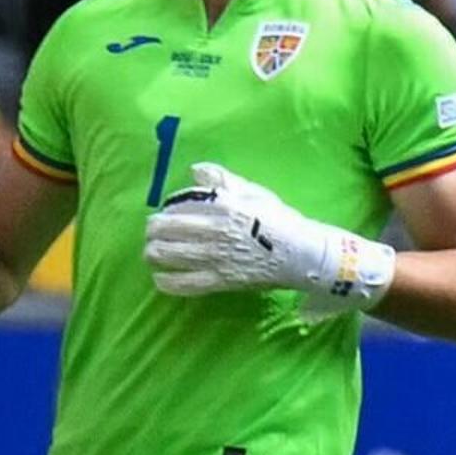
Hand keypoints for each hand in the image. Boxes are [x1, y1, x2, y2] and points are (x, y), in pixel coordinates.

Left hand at [144, 159, 394, 300]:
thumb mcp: (253, 192)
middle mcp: (214, 231)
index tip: (165, 213)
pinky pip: (181, 284)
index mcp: (222, 206)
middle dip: (153, 230)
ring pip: (165, 255)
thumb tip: (195, 170)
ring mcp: (214, 258)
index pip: (177, 206)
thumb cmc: (278, 220)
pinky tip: (160, 278)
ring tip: (153, 252)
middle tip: (154, 233)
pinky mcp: (219, 281)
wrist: (303, 253)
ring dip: (152, 253)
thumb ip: (222, 180)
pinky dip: (164, 282)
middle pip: (163, 229)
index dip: (165, 210)